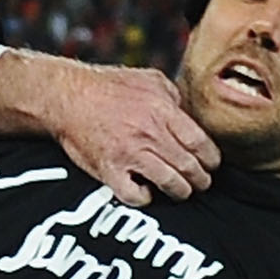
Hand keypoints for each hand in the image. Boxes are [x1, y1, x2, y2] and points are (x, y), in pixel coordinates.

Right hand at [0, 49, 218, 205]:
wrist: (67, 97)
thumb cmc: (108, 86)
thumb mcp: (150, 79)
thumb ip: (174, 97)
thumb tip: (190, 115)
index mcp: (162, 111)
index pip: (200, 143)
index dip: (211, 158)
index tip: (212, 164)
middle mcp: (149, 134)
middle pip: (189, 166)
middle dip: (201, 179)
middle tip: (202, 182)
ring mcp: (129, 154)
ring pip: (170, 183)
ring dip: (181, 191)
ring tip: (181, 191)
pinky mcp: (109, 170)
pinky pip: (134, 195)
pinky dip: (145, 198)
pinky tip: (146, 192)